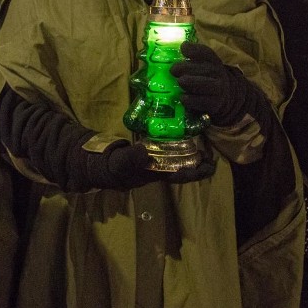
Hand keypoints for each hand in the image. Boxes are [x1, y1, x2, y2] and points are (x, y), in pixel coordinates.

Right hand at [86, 142, 215, 189]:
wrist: (95, 165)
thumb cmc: (109, 167)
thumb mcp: (119, 163)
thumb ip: (131, 158)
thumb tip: (146, 152)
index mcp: (155, 174)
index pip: (181, 175)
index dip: (197, 172)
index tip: (212, 165)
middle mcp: (158, 170)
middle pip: (184, 168)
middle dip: (199, 162)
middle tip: (212, 151)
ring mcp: (154, 162)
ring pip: (177, 160)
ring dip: (190, 153)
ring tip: (202, 142)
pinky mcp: (148, 154)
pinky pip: (167, 151)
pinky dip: (176, 144)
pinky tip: (181, 133)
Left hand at [171, 42, 254, 126]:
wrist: (224, 98)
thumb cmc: (206, 79)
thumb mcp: (203, 66)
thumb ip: (191, 58)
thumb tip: (179, 50)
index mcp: (213, 62)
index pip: (205, 52)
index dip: (193, 49)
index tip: (183, 48)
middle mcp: (217, 73)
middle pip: (200, 68)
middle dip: (183, 68)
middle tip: (173, 71)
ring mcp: (217, 89)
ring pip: (200, 84)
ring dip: (187, 82)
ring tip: (180, 82)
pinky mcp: (213, 104)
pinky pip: (198, 101)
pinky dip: (188, 99)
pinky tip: (183, 97)